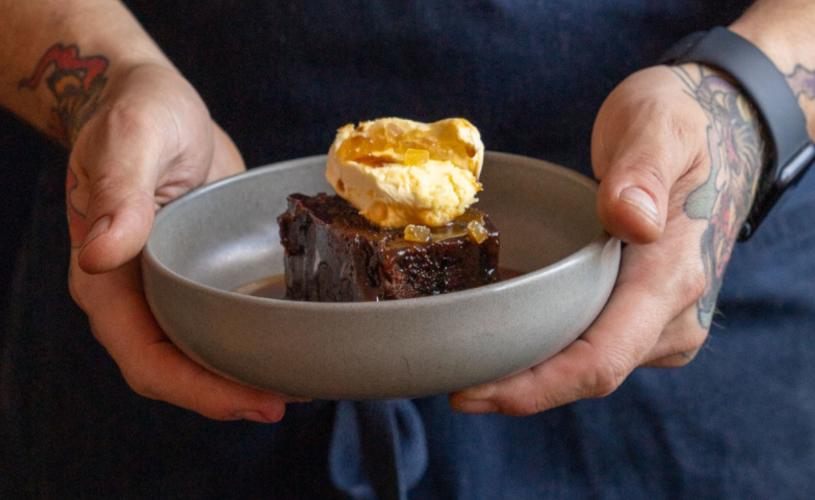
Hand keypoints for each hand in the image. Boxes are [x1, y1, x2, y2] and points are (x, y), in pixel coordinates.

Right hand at [66, 63, 287, 422]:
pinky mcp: (202, 275)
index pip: (147, 359)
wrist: (158, 103)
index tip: (254, 402)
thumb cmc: (136, 114)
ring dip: (247, 375)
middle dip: (231, 394)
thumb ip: (119, 193)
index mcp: (108, 280)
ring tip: (302, 383)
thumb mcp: (131, 140)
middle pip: (179, 370)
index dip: (199, 391)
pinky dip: (255, 338)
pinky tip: (295, 340)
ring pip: (203, 353)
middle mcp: (138, 295)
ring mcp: (171, 288)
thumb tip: (101, 255)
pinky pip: (224, 321)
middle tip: (291, 401)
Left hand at [451, 64, 764, 414]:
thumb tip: (630, 218)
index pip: (602, 360)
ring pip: (586, 367)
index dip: (535, 388)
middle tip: (449, 383)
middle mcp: (673, 316)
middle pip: (586, 375)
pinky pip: (590, 347)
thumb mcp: (660, 124)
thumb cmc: (680, 124)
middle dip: (517, 388)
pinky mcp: (644, 316)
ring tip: (466, 365)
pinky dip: (544, 352)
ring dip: (528, 374)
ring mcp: (661, 322)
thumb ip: (644, 169)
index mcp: (673, 276)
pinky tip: (503, 341)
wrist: (720, 134)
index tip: (471, 394)